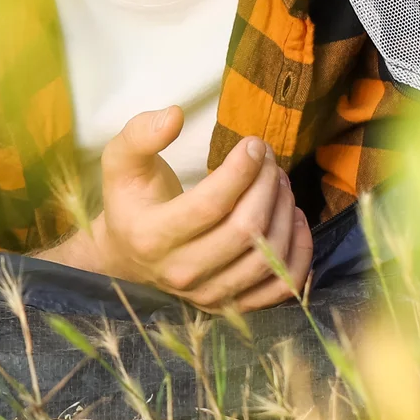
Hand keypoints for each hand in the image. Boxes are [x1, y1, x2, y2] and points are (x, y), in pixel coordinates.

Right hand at [47, 106, 311, 310]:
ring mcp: (208, 294)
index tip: (253, 144)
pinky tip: (292, 219)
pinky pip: (281, 286)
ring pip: (267, 257)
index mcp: (150, 236)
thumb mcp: (120, 162)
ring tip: (280, 182)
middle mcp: (180, 272)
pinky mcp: (231, 305)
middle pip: (244, 231)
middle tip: (270, 159)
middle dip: (267, 187)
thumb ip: (140, 134)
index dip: (240, 171)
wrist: (126, 255)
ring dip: (283, 213)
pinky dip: (298, 252)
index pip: (209, 205)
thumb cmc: (129, 201)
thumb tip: (174, 115)